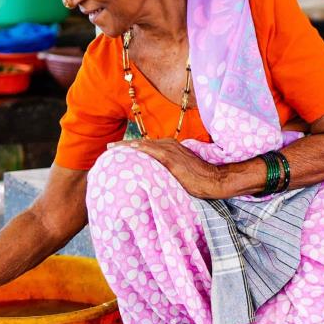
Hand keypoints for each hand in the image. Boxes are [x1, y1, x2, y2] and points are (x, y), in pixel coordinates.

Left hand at [109, 138, 227, 198]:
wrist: (214, 180)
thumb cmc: (201, 178)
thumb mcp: (182, 170)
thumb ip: (168, 169)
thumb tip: (156, 177)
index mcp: (171, 147)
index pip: (147, 146)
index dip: (131, 147)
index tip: (117, 150)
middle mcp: (169, 145)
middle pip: (141, 144)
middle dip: (124, 146)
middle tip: (108, 148)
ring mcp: (170, 151)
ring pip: (143, 146)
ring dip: (126, 147)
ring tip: (111, 150)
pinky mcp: (171, 159)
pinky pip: (151, 152)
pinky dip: (139, 150)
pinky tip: (128, 150)